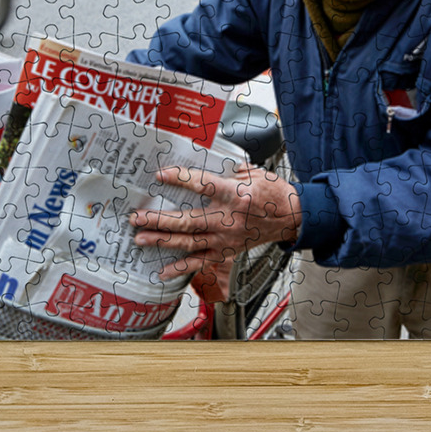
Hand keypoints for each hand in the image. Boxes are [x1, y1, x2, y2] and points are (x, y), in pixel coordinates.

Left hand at [129, 164, 300, 283]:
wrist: (293, 217)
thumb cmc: (274, 193)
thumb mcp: (253, 172)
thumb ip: (227, 169)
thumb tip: (202, 161)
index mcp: (237, 195)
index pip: (203, 185)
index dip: (180, 179)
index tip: (160, 175)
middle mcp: (230, 220)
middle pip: (188, 221)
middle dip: (159, 220)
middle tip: (137, 217)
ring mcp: (227, 239)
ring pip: (189, 242)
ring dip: (162, 241)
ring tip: (140, 238)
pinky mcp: (227, 251)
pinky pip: (201, 262)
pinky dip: (180, 268)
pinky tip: (162, 270)